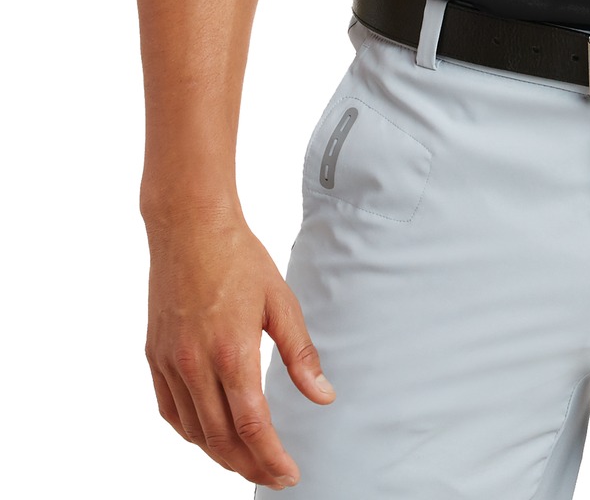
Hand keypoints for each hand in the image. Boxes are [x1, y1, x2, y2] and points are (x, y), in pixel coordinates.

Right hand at [143, 207, 334, 488]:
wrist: (189, 227)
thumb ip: (301, 355)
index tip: (289, 474)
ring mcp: (169, 363)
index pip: (253, 426)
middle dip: (250, 466)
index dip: (272, 458)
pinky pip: (171, 412)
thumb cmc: (239, 258)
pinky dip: (191, 433)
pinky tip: (209, 435)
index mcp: (231, 352)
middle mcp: (195, 365)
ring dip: (221, 455)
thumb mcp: (281, 302)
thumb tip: (323, 396)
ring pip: (194, 432)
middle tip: (274, 475)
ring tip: (248, 461)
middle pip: (222, 439)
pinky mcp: (155, 357)